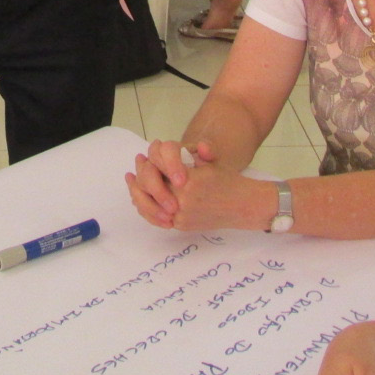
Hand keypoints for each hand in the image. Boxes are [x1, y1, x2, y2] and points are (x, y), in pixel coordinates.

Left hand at [125, 140, 265, 230]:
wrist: (243, 206)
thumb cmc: (226, 180)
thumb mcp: (205, 163)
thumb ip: (181, 158)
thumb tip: (156, 149)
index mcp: (187, 178)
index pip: (157, 165)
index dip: (150, 159)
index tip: (147, 155)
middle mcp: (181, 198)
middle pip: (148, 183)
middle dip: (141, 172)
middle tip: (138, 163)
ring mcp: (179, 214)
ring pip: (147, 203)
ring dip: (136, 190)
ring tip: (130, 180)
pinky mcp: (180, 225)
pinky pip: (156, 217)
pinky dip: (145, 207)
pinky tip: (139, 198)